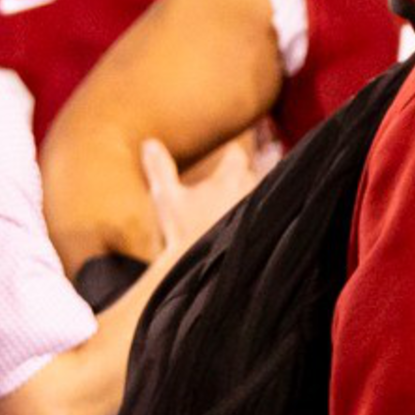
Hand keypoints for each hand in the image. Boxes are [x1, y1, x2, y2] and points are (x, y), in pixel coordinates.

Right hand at [142, 134, 263, 255]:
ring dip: (249, 198)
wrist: (201, 271)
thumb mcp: (166, 199)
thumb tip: (149, 143)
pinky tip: (245, 228)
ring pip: (258, 196)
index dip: (230, 155)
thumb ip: (159, 169)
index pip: (236, 155)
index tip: (227, 156)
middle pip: (249, 175)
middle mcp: (247, 192)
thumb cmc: (182, 233)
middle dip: (240, 178)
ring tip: (237, 206)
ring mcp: (257, 213)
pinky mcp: (262, 231)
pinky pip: (265, 218)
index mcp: (227, 179)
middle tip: (228, 186)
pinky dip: (257, 218)